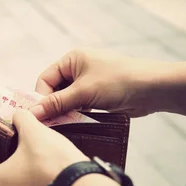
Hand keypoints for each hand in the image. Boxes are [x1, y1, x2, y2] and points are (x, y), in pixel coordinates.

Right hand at [30, 48, 164, 118]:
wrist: (152, 89)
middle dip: (53, 107)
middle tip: (52, 124)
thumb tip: (33, 113)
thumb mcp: (83, 92)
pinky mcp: (97, 95)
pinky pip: (78, 106)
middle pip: (54, 91)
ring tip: (65, 125)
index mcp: (71, 59)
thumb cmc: (118, 82)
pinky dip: (76, 115)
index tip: (42, 116)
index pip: (45, 79)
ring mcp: (88, 82)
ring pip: (66, 101)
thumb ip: (56, 103)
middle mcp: (77, 69)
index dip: (41, 98)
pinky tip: (77, 124)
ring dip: (65, 113)